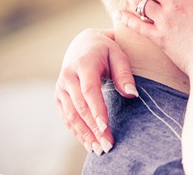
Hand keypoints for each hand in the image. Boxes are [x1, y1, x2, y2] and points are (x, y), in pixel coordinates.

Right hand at [54, 28, 136, 154]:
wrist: (83, 43)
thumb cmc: (106, 49)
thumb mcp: (118, 54)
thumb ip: (124, 74)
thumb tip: (133, 95)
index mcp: (83, 64)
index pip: (89, 91)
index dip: (97, 110)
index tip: (106, 126)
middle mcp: (67, 77)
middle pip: (80, 107)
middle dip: (93, 128)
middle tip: (107, 145)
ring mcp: (61, 88)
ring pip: (71, 116)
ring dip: (84, 134)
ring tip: (98, 149)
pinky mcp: (59, 97)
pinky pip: (67, 117)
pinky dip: (76, 131)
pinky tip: (88, 142)